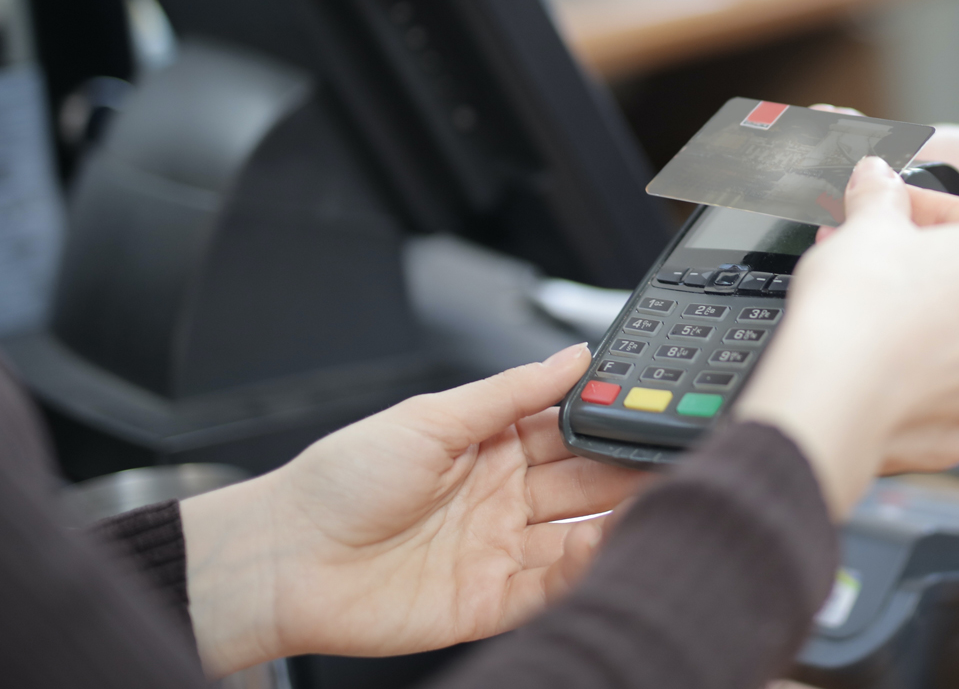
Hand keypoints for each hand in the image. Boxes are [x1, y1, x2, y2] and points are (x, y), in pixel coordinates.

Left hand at [180, 346, 646, 675]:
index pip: (568, 430)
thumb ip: (510, 392)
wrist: (286, 559)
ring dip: (618, 519)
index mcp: (490, 448)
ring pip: (580, 534)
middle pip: (585, 482)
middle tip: (672, 456)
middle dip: (628, 468)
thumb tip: (573, 355)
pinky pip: (553, 587)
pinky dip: (585, 569)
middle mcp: (502, 498)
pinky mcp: (492, 603)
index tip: (650, 407)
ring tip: (654, 501)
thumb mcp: (431, 417)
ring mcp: (500, 551)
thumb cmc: (340, 481)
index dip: (608, 419)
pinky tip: (607, 547)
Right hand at [735, 156, 958, 515]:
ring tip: (866, 310)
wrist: (834, 395)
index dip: (914, 211)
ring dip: (921, 321)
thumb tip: (874, 175)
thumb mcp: (868, 221)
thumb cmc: (862, 304)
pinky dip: (914, 375)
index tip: (880, 212)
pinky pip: (944, 390)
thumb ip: (879, 193)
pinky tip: (873, 360)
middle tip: (868, 257)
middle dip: (919, 267)